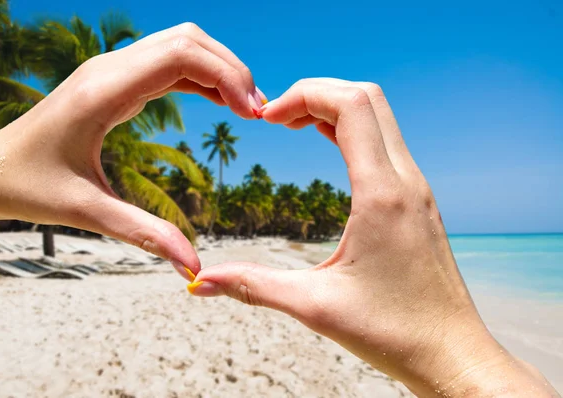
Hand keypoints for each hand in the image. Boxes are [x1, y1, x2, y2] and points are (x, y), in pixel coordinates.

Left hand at [0, 23, 265, 279]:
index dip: (227, 76)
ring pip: (181, 44)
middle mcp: (109, 68)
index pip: (181, 54)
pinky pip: (168, 63)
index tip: (252, 115)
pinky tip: (221, 103)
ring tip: (246, 109)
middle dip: (231, 69)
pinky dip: (201, 77)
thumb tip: (192, 268)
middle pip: (189, 40)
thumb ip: (145, 235)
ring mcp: (111, 69)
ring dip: (219, 69)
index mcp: (105, 90)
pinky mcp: (114, 80)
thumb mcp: (88, 213)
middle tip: (257, 112)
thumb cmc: (29, 187)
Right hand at [189, 79, 557, 395]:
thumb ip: (253, 287)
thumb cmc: (393, 332)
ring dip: (333, 108)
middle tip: (275, 117)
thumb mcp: (314, 307)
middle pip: (366, 97)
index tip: (267, 118)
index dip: (304, 95)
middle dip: (316, 92)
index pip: (351, 105)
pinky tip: (324, 143)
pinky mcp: (417, 201)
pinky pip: (385, 143)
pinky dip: (351, 129)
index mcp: (382, 196)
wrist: (451, 354)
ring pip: (378, 117)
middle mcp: (406, 182)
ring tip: (291, 124)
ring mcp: (416, 189)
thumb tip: (199, 284)